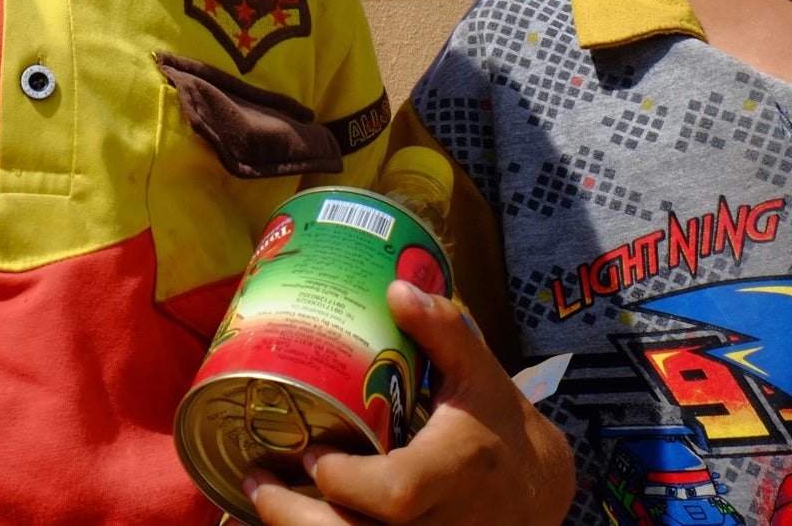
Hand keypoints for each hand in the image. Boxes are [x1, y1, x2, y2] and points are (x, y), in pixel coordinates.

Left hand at [242, 282, 574, 525]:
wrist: (534, 489)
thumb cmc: (499, 425)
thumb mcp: (481, 373)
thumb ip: (443, 331)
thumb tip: (395, 288)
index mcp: (457, 469)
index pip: (397, 492)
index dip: (346, 480)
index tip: (309, 452)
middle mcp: (440, 520)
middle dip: (295, 515)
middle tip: (257, 478)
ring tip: (259, 493)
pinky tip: (290, 512)